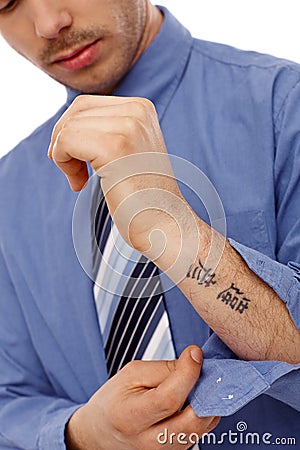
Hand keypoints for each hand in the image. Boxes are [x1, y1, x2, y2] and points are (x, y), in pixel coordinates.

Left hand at [48, 95, 189, 255]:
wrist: (163, 223)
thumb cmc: (141, 196)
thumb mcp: (126, 151)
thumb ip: (104, 132)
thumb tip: (64, 126)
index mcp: (141, 108)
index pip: (86, 105)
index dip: (72, 132)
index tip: (79, 163)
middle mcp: (137, 110)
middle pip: (75, 111)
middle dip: (63, 141)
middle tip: (73, 172)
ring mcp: (128, 126)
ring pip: (68, 127)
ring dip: (63, 156)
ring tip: (79, 180)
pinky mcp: (114, 146)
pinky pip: (66, 141)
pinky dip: (63, 163)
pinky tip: (79, 184)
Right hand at [65, 346, 219, 449]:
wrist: (102, 432)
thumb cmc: (114, 401)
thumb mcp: (131, 374)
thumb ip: (163, 369)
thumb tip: (194, 362)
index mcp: (130, 416)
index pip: (169, 398)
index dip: (188, 372)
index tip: (195, 353)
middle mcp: (148, 442)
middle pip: (193, 421)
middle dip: (206, 391)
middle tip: (203, 369)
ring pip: (201, 429)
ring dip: (207, 402)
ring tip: (197, 382)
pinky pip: (200, 434)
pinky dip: (203, 413)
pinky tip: (195, 398)